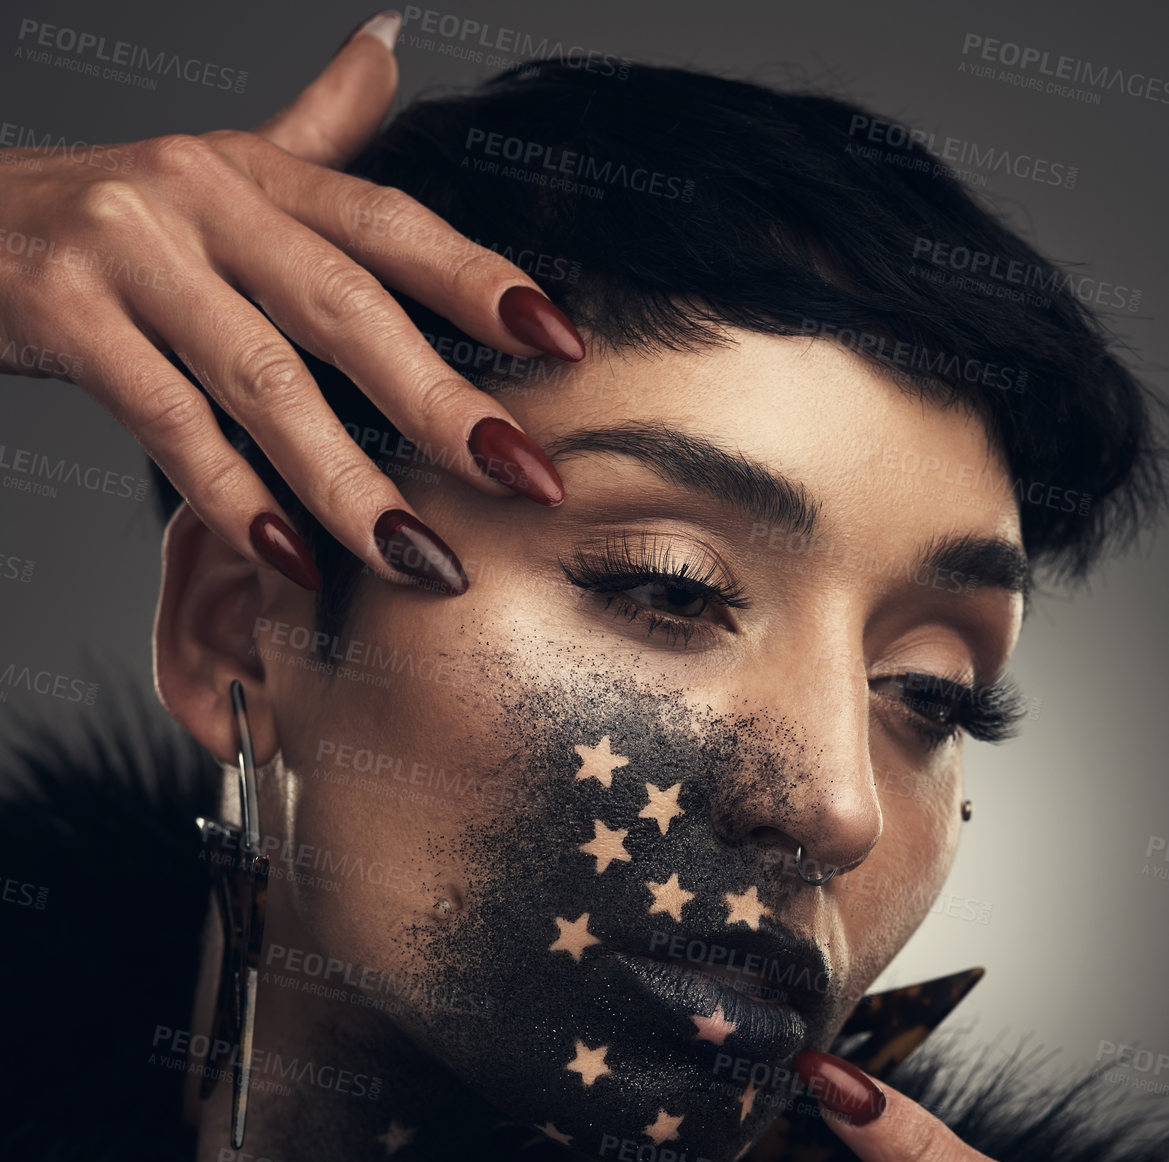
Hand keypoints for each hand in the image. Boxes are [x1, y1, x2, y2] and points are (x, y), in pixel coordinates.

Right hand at [0, 14, 583, 589]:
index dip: (481, 279)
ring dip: (349, 481)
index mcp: (252, 169)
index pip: (388, 221)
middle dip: (443, 403)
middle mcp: (198, 195)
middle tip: (524, 480)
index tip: (563, 345)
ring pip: (262, 378)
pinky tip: (291, 557)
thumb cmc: (99, 217)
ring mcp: (128, 251)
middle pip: (345, 306)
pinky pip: (167, 421)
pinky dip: (233, 497)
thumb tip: (392, 48)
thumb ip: (311, 131)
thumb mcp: (211, 165)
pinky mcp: (64, 314)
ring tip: (418, 557)